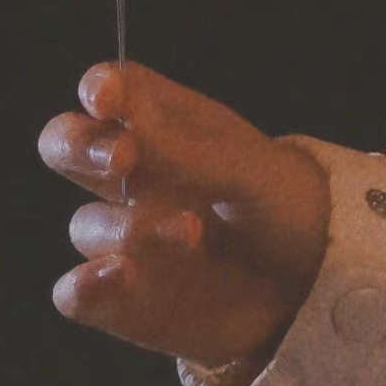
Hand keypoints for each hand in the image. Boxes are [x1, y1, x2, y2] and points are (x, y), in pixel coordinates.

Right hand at [39, 61, 330, 374]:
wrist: (318, 288)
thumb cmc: (287, 212)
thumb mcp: (254, 173)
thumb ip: (190, 152)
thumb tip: (122, 133)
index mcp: (167, 128)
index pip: (114, 91)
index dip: (100, 87)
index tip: (106, 97)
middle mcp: (135, 179)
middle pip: (68, 145)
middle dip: (76, 145)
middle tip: (122, 157)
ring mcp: (125, 237)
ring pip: (85, 225)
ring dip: (129, 227)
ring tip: (195, 232)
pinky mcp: (124, 298)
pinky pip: (76, 292)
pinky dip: (84, 285)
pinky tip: (120, 275)